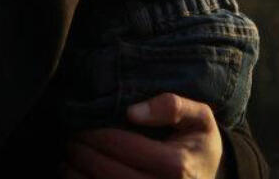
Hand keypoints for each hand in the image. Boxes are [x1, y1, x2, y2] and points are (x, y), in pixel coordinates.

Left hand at [63, 93, 222, 178]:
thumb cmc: (197, 143)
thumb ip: (173, 106)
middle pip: (110, 173)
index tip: (82, 126)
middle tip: (71, 140)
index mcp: (177, 166)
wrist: (209, 177)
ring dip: (78, 175)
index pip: (124, 147)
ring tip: (69, 159)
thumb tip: (132, 112)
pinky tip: (75, 175)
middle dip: (84, 155)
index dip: (97, 135)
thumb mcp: (199, 118)